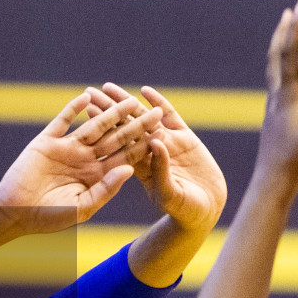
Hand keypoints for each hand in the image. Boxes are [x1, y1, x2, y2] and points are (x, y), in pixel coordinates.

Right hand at [0, 93, 160, 235]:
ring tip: (128, 99)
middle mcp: (85, 160)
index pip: (125, 157)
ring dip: (110, 113)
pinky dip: (74, 109)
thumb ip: (106, 189)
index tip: (164, 137)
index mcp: (96, 176)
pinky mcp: (48, 141)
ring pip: (94, 126)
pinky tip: (87, 97)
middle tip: (155, 113)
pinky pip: (63, 121)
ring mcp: (67, 148)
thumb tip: (129, 170)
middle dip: (135, 126)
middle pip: (116, 139)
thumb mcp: (82, 207)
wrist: (14, 213)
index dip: (143, 147)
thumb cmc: (48, 217)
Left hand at [90, 83, 227, 236]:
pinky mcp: (185, 138)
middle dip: (108, 109)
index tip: (88, 111)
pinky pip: (169, 116)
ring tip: (109, 86)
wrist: (209, 210)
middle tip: (91, 91)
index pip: (116, 144)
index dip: (103, 127)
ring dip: (126, 102)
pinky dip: (158, 103)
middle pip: (124, 126)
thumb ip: (161, 171)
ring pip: (142, 117)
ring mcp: (167, 143)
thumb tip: (154, 143)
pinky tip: (145, 90)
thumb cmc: (185, 211)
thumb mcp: (169, 195)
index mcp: (139, 169)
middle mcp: (149, 153)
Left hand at [252, 3, 297, 196]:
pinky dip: (290, 76)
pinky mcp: (278, 121)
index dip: (292, 29)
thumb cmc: (294, 162)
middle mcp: (277, 98)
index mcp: (285, 96)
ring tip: (291, 38)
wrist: (272, 184)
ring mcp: (276, 109)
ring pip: (276, 72)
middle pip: (275, 57)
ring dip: (282, 51)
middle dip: (282, 33)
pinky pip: (284, 90)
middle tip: (289, 13)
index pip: (287, 54)